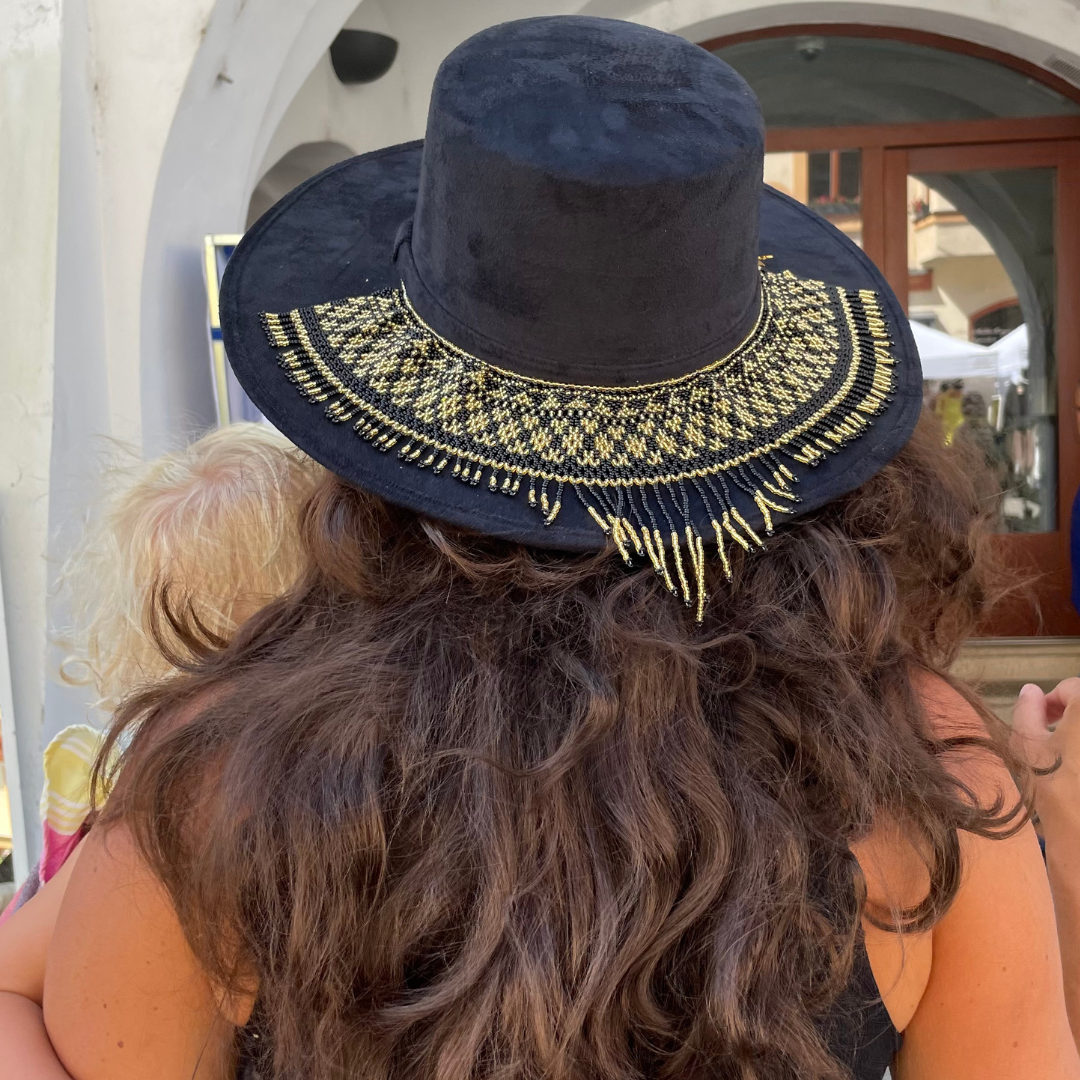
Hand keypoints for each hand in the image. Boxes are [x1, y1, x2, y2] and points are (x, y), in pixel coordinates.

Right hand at [1012, 679, 1079, 837]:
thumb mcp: (1028, 744)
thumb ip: (1026, 710)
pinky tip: (1078, 769)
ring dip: (1079, 734)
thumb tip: (1030, 691)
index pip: (1070, 687)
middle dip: (1072, 715)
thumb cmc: (1054, 783)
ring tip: (1070, 755)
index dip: (1051, 701)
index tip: (1041, 720)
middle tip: (1056, 737)